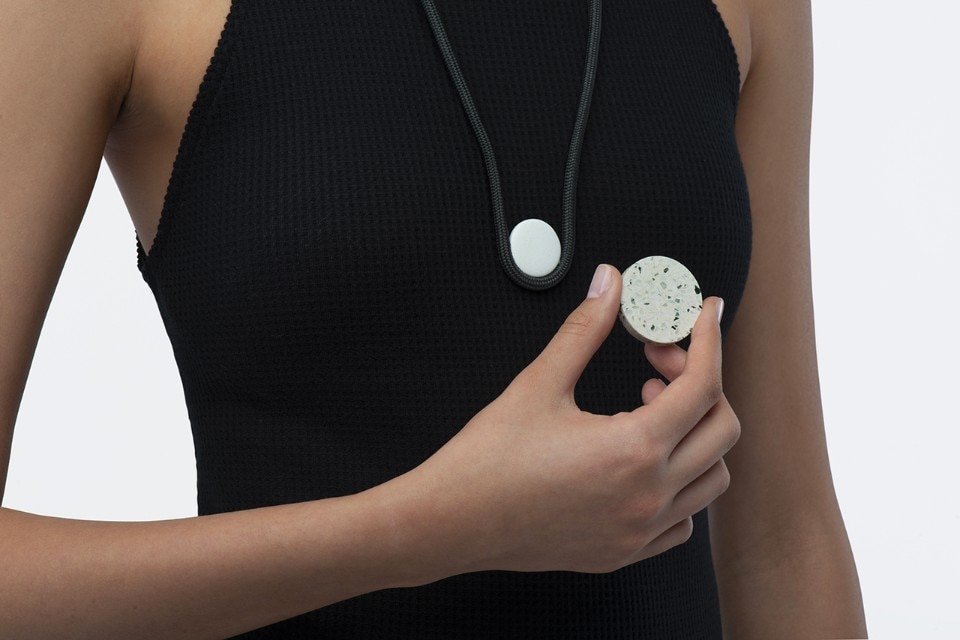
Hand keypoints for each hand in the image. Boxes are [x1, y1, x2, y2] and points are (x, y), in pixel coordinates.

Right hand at [398, 265, 739, 576]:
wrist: (452, 523)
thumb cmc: (486, 462)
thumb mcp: (539, 384)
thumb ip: (584, 330)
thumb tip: (609, 286)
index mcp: (631, 450)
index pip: (702, 385)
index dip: (707, 340)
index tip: (704, 317)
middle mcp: (646, 495)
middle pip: (721, 430)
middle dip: (702, 382)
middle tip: (658, 359)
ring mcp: (639, 530)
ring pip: (711, 478)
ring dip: (696, 434)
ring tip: (648, 409)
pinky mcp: (625, 552)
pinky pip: (683, 520)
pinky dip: (681, 485)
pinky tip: (644, 462)